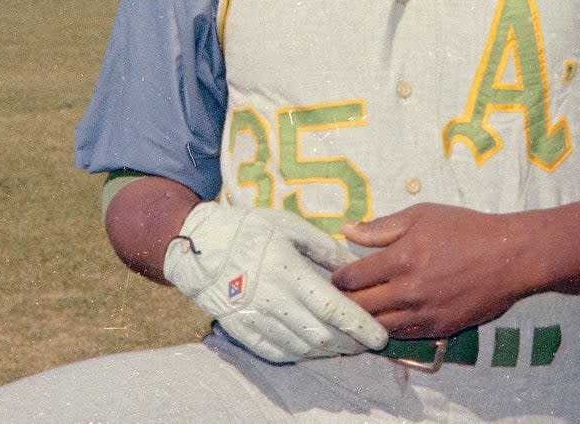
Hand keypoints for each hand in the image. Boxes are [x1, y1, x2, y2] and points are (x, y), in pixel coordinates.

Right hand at [163, 203, 387, 362]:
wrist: (199, 246)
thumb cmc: (249, 229)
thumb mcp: (289, 226)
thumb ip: (324, 247)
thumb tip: (352, 267)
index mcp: (287, 271)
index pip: (333, 308)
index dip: (360, 326)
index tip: (380, 336)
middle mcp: (272, 300)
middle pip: (321, 335)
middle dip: (349, 343)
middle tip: (367, 343)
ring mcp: (255, 319)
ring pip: (301, 347)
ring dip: (327, 351)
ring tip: (344, 346)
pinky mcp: (241, 330)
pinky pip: (276, 352)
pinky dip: (299, 354)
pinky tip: (312, 348)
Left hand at [332, 203, 530, 338]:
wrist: (510, 256)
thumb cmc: (465, 229)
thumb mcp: (421, 215)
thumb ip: (381, 227)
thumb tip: (347, 229)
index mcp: (401, 258)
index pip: (352, 278)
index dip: (338, 278)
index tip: (337, 276)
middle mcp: (409, 291)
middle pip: (360, 308)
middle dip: (344, 303)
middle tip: (339, 298)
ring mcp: (424, 314)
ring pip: (378, 328)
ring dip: (364, 321)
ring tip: (358, 312)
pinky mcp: (439, 329)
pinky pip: (402, 336)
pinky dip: (389, 329)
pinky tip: (385, 319)